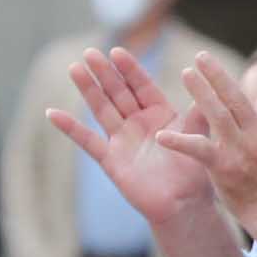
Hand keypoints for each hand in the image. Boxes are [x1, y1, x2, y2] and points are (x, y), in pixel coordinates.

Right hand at [51, 47, 219, 231]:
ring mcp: (122, 139)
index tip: (117, 51)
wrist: (184, 206)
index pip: (141, 86)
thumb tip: (204, 84)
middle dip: (105, 73)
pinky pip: (88, 141)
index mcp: (159, 113)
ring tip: (74, 68)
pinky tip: (52, 113)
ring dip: (88, 89)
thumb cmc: (194, 172)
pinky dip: (70, 128)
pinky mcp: (111, 159)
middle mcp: (138, 122)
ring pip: (102, 109)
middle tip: (90, 52)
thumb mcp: (198, 138)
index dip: (129, 69)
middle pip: (118, 92)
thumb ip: (198, 113)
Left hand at [155, 56, 256, 242]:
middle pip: (230, 101)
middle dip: (212, 78)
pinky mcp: (224, 170)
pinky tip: (161, 136)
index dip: (221, 77)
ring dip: (202, 94)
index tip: (205, 59)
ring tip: (186, 75)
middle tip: (195, 59)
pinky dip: (180, 142)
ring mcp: (237, 152)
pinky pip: (200, 151)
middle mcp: (250, 136)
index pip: (240, 97)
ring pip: (218, 117)